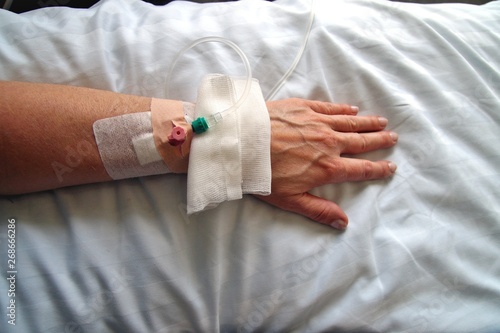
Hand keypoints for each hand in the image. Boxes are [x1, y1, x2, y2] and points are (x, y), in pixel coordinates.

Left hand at [255, 99, 397, 229]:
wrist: (241, 143)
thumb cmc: (262, 175)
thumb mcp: (290, 201)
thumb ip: (319, 210)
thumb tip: (344, 223)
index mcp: (327, 168)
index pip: (361, 169)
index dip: (379, 169)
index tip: (391, 166)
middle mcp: (329, 143)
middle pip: (361, 142)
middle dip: (379, 141)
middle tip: (393, 137)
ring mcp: (317, 123)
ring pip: (350, 122)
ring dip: (368, 123)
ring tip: (382, 122)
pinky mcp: (304, 108)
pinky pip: (330, 107)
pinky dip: (344, 109)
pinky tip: (353, 109)